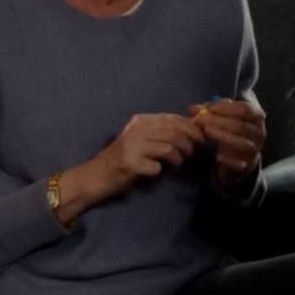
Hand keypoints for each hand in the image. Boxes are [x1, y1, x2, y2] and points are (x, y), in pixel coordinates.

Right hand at [89, 113, 206, 197]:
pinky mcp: (130, 164)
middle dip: (190, 142)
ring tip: (178, 164)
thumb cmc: (119, 158)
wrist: (94, 176)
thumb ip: (158, 132)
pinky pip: (156, 167)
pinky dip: (161, 171)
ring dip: (179, 158)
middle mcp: (136, 130)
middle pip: (173, 132)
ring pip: (169, 148)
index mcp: (139, 121)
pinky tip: (158, 172)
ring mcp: (132, 147)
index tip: (201, 137)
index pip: (171, 118)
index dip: (191, 127)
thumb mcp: (137, 139)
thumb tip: (189, 130)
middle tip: (193, 152)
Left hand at [190, 96, 265, 186]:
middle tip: (200, 120)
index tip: (211, 108)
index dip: (227, 108)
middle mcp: (259, 132)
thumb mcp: (225, 114)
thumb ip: (210, 110)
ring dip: (222, 136)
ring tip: (206, 131)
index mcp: (256, 115)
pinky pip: (239, 163)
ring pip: (240, 143)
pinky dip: (229, 160)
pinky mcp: (247, 164)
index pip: (245, 109)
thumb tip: (193, 109)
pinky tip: (218, 156)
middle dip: (218, 122)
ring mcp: (254, 149)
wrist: (242, 152)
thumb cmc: (232, 126)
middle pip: (240, 126)